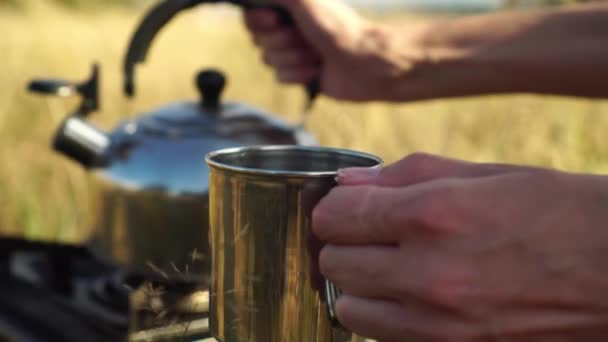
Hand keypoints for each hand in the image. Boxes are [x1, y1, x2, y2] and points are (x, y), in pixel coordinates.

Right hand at [244, 0, 426, 100]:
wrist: (364, 65)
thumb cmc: (338, 29)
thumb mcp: (305, 1)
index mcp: (290, 8)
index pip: (252, 15)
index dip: (259, 21)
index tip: (275, 21)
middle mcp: (289, 28)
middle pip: (258, 39)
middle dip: (282, 42)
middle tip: (305, 38)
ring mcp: (294, 51)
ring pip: (268, 60)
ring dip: (293, 59)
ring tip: (315, 55)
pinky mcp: (300, 73)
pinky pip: (280, 77)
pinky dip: (298, 75)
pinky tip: (316, 70)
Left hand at [313, 153, 607, 340]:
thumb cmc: (558, 211)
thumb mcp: (486, 174)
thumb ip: (405, 175)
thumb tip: (349, 182)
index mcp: (435, 215)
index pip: (337, 216)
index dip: (335, 207)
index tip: (347, 204)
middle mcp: (430, 275)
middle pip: (334, 264)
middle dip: (343, 244)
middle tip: (368, 233)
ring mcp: (440, 325)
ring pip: (350, 309)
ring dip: (359, 284)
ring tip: (388, 267)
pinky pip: (385, 338)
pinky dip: (385, 316)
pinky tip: (411, 295)